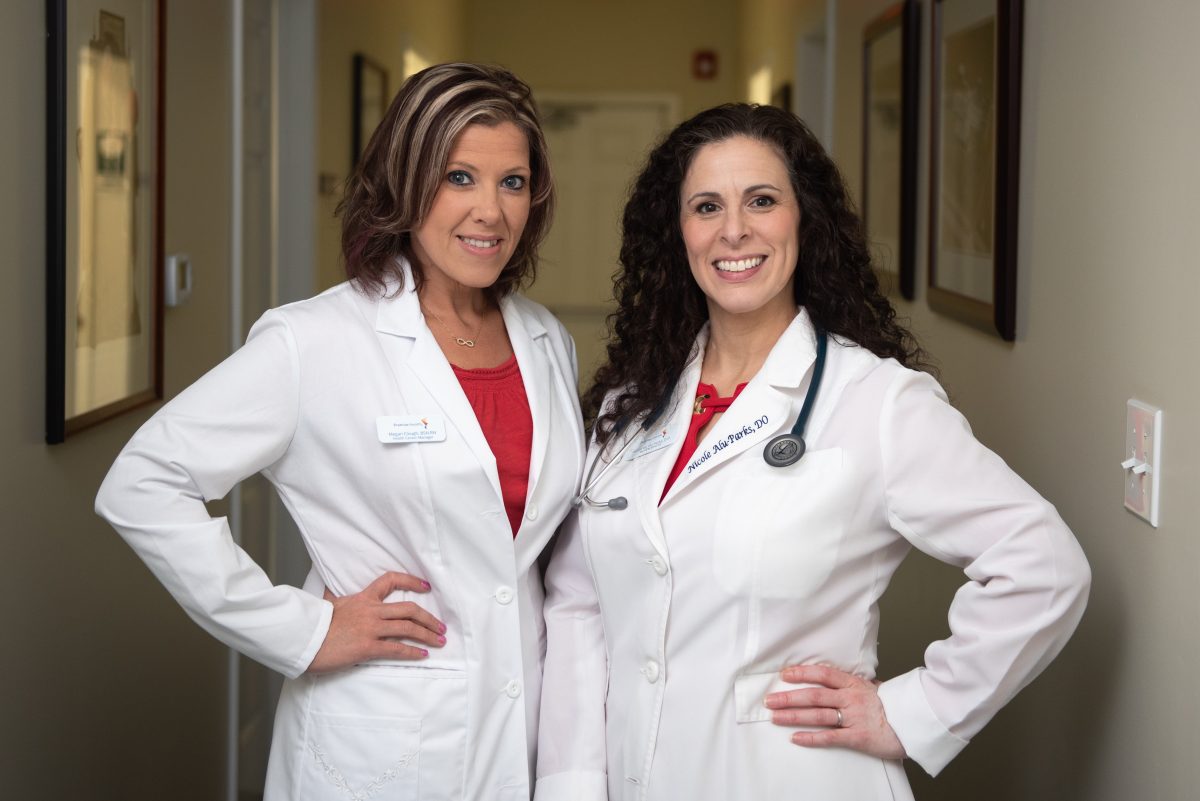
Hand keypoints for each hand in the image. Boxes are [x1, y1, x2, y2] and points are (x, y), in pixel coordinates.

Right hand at [307, 571, 445, 673]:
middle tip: (441, 626)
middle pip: (408, 609)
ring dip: (427, 635)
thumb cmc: (313, 625)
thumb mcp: (327, 604)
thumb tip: (328, 589)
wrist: (302, 640)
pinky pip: (396, 649)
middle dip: (429, 618)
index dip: (411, 581)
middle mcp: (370, 611)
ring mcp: (370, 628)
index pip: (390, 581)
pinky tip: (423, 655)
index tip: (426, 586)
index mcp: (362, 598)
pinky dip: (413, 652)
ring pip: (407, 628)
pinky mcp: (368, 647)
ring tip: (439, 641)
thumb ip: (333, 598)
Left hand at [764, 663, 905, 759]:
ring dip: (794, 716)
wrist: (914, 723)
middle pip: (814, 695)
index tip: (784, 675)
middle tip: (770, 700)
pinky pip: (830, 737)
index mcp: (854, 683)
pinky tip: (796, 738)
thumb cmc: (893, 705)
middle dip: (789, 697)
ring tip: (775, 717)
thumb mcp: (872, 687)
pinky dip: (811, 737)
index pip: (823, 674)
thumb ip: (852, 683)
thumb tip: (834, 677)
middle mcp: (851, 698)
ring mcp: (854, 717)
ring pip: (818, 715)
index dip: (802, 673)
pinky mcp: (858, 737)